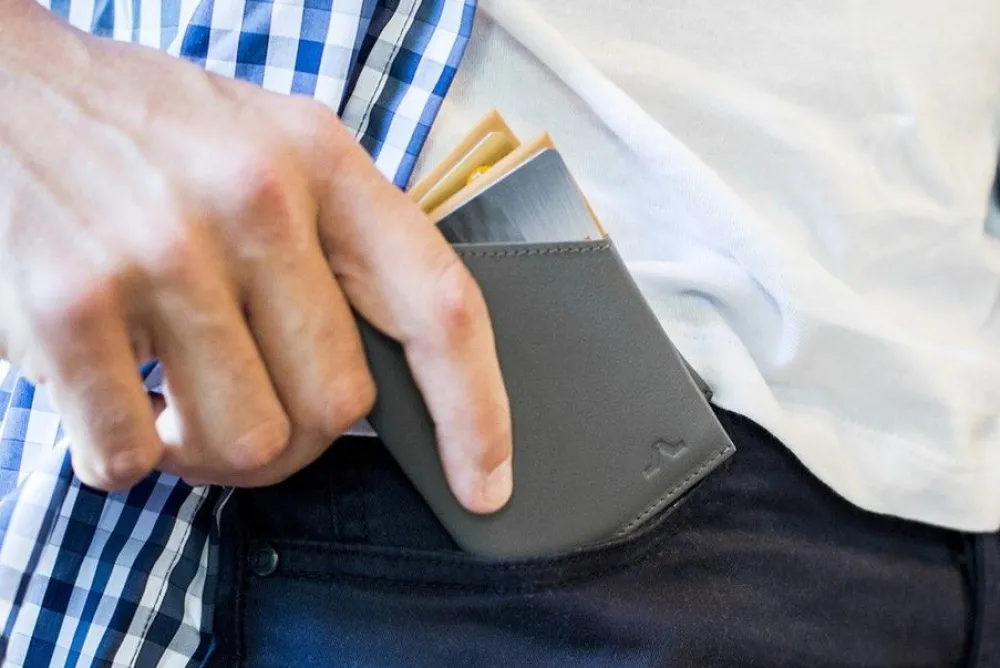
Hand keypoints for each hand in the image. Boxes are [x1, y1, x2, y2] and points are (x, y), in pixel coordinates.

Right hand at [0, 1, 512, 512]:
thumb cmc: (153, 134)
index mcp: (323, 161)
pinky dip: (127, 454)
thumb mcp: (274, 149)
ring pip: (243, 446)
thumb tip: (393, 386)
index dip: (477, 412)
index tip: (485, 483)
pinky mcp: (64, 306)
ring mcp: (158, 251)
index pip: (440, 307)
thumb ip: (342, 249)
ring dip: (210, 453)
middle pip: (337, 407)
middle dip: (299, 438)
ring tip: (175, 400)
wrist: (2, 89)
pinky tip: (114, 397)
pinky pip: (131, 458)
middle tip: (250, 406)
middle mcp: (252, 200)